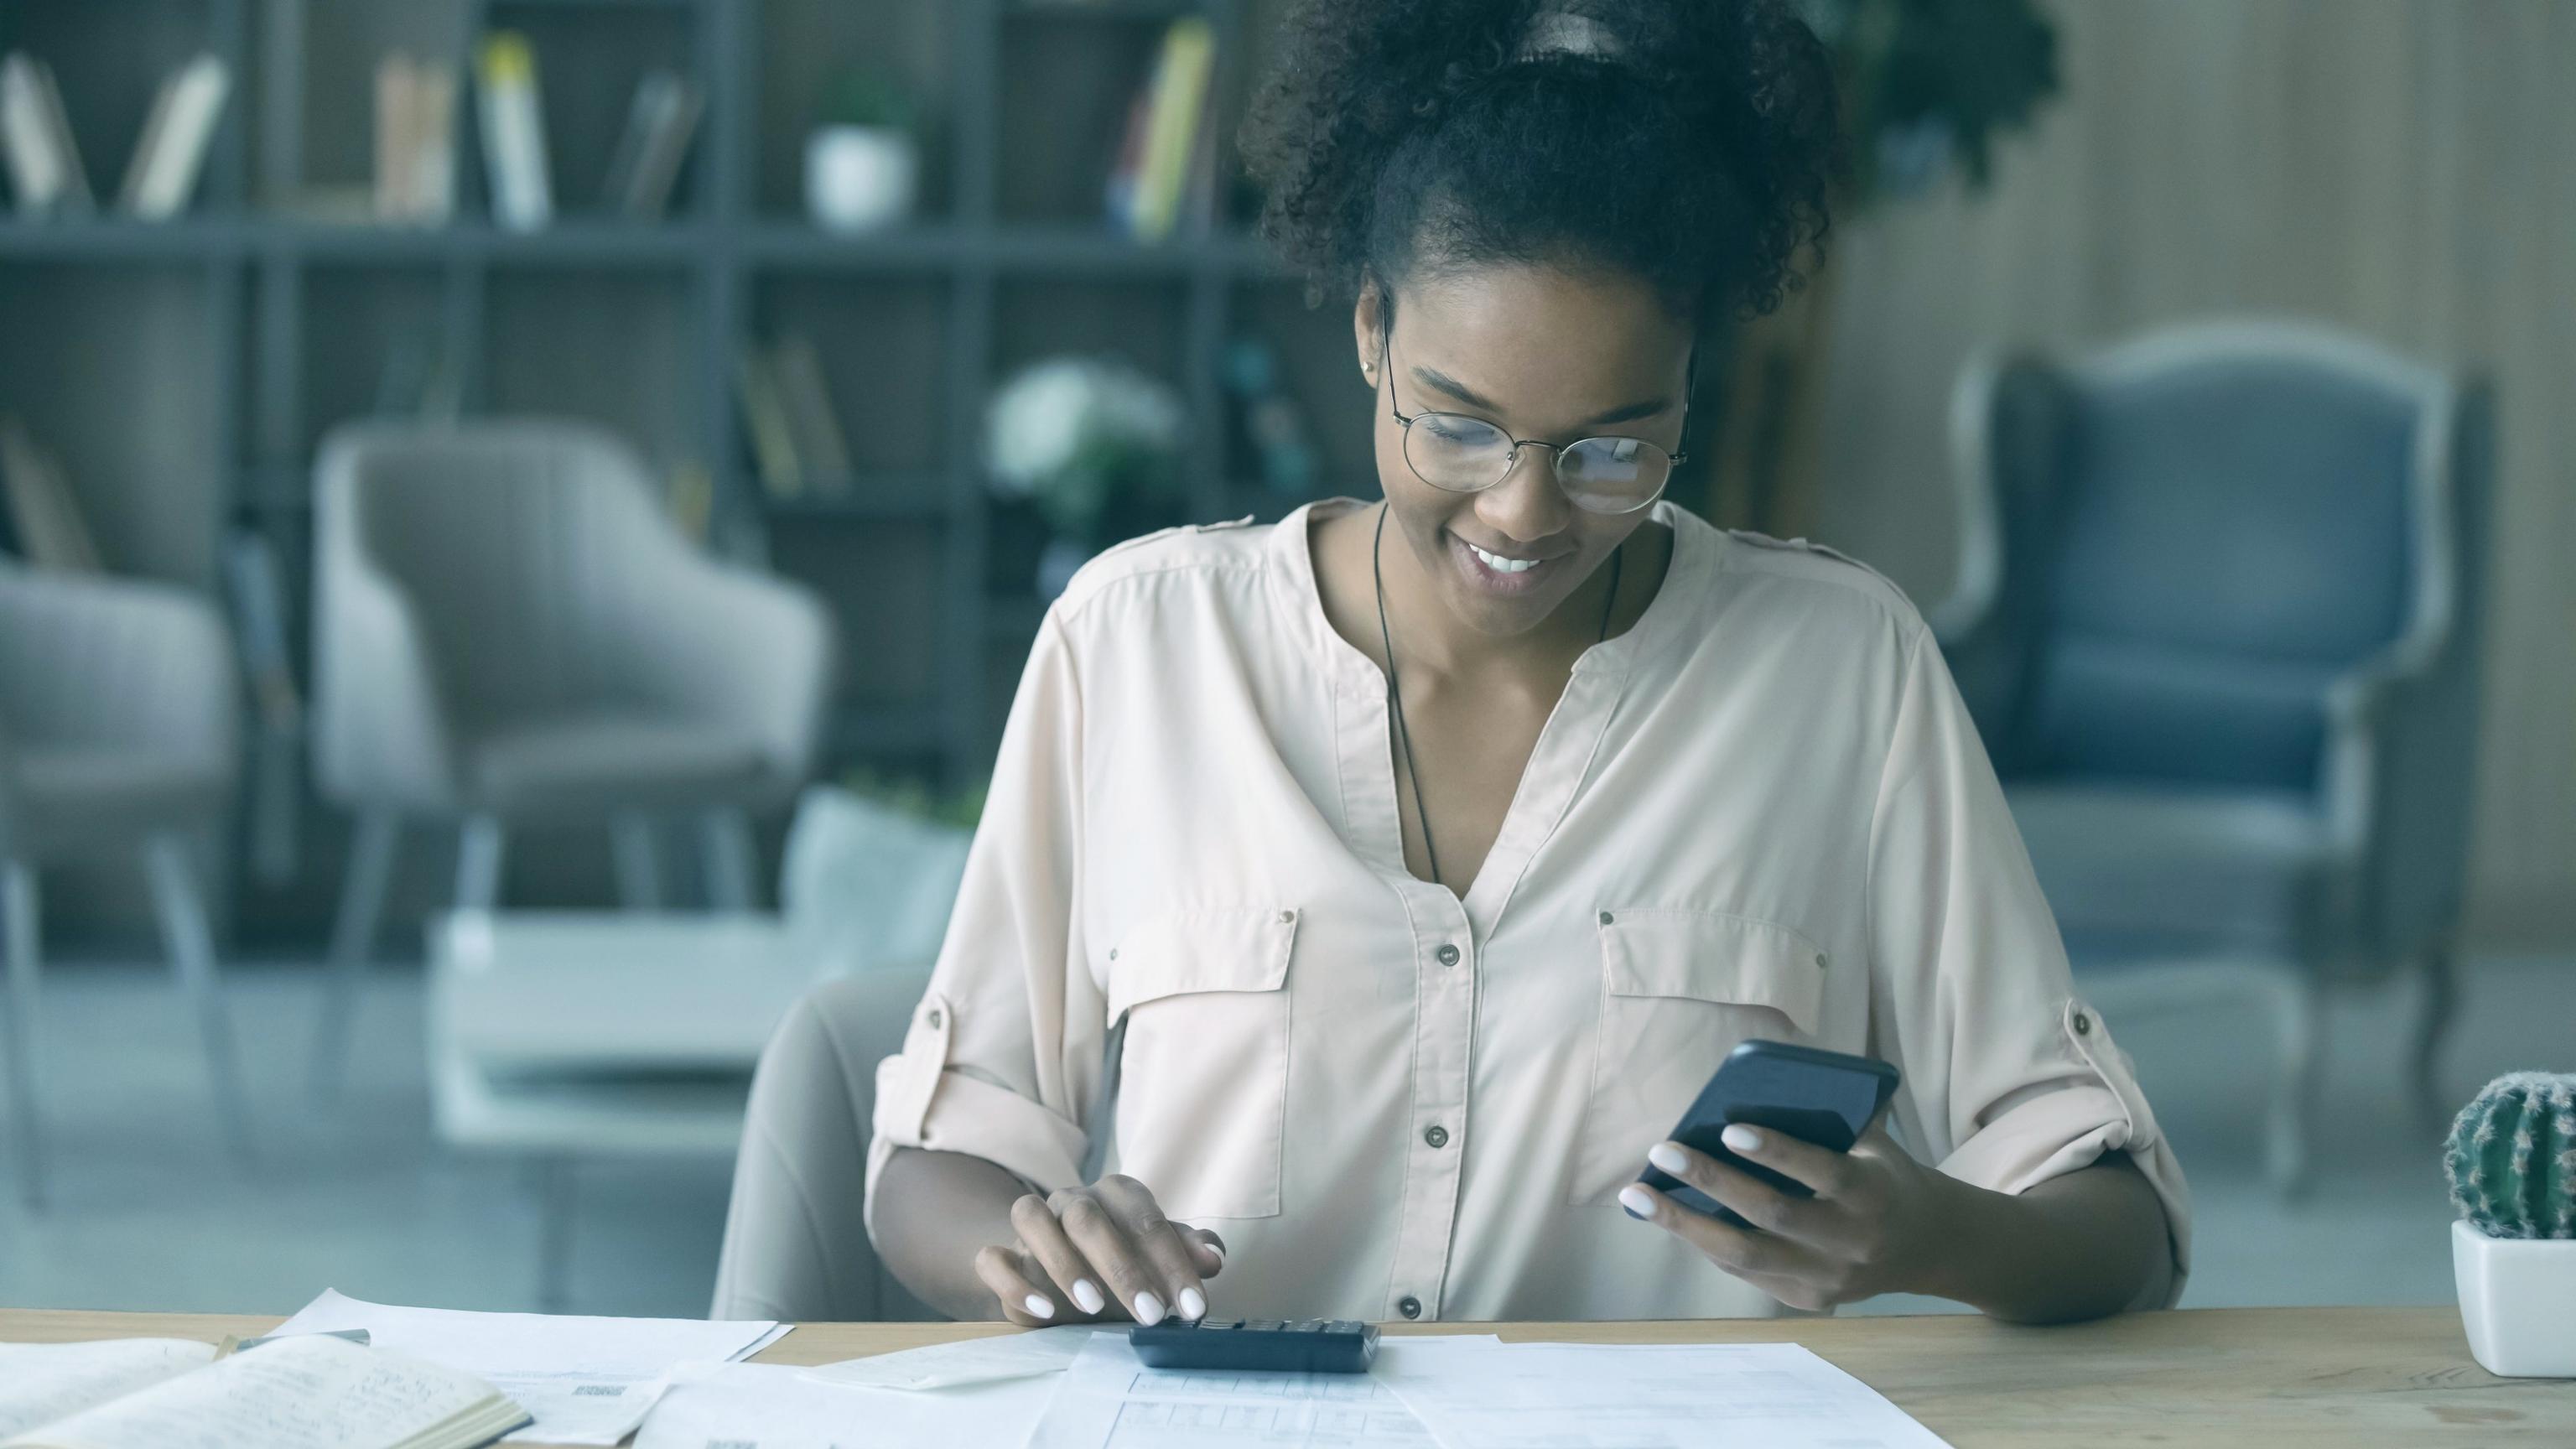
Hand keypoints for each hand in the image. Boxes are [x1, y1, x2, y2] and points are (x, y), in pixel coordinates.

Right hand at [973, 1174, 1226, 1326]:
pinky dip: (1014, 1281)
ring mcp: (1032, 1223)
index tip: (1193, 1307)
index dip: (1173, 1263)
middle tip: (1152, 1315)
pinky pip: (991, 1257)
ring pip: (1033, 1218)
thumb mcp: (1156, 1261)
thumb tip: (1214, 1257)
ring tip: (1093, 1307)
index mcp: (1117, 1195)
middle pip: (1089, 1218)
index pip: (1146, 1218)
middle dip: (1124, 1268)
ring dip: (1063, 1262)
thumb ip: (1184, 1254)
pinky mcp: (1000, 1254)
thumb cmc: (1120, 1265)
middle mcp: (1072, 1200)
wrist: (1057, 1274)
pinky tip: (1042, 1311)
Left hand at [1618, 1121, 1951, 1310]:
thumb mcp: (1871, 1143)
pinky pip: (1744, 1271)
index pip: (1824, 1172)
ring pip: (1745, 1255)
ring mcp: (1828, 1278)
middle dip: (1711, 1182)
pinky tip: (1668, 1215)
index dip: (1778, 1152)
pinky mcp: (1807, 1299)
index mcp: (1874, 1194)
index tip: (1729, 1127)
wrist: (1925, 1244)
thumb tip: (1745, 1093)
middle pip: (1773, 1215)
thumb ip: (1824, 1122)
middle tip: (1662, 1151)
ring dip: (1684, 1224)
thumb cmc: (1881, 1174)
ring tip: (1637, 1194)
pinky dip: (1702, 1241)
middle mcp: (1853, 1242)